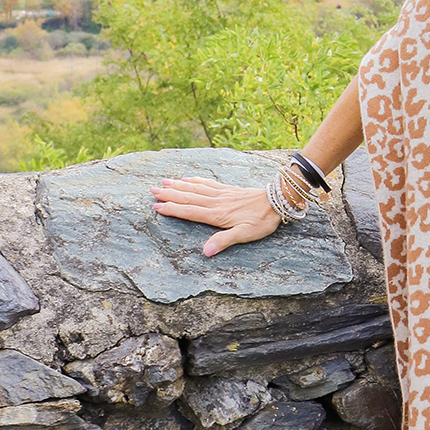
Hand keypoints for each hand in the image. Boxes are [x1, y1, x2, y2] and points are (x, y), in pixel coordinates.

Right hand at [152, 176, 280, 255]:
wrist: (277, 201)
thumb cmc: (262, 221)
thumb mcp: (245, 235)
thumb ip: (224, 241)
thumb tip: (205, 252)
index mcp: (217, 215)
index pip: (190, 211)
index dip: (173, 209)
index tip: (157, 207)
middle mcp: (216, 202)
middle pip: (188, 197)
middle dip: (170, 194)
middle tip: (152, 190)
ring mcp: (222, 194)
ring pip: (196, 188)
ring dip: (179, 185)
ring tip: (164, 182)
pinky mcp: (228, 190)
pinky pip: (208, 183)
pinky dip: (195, 180)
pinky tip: (188, 178)